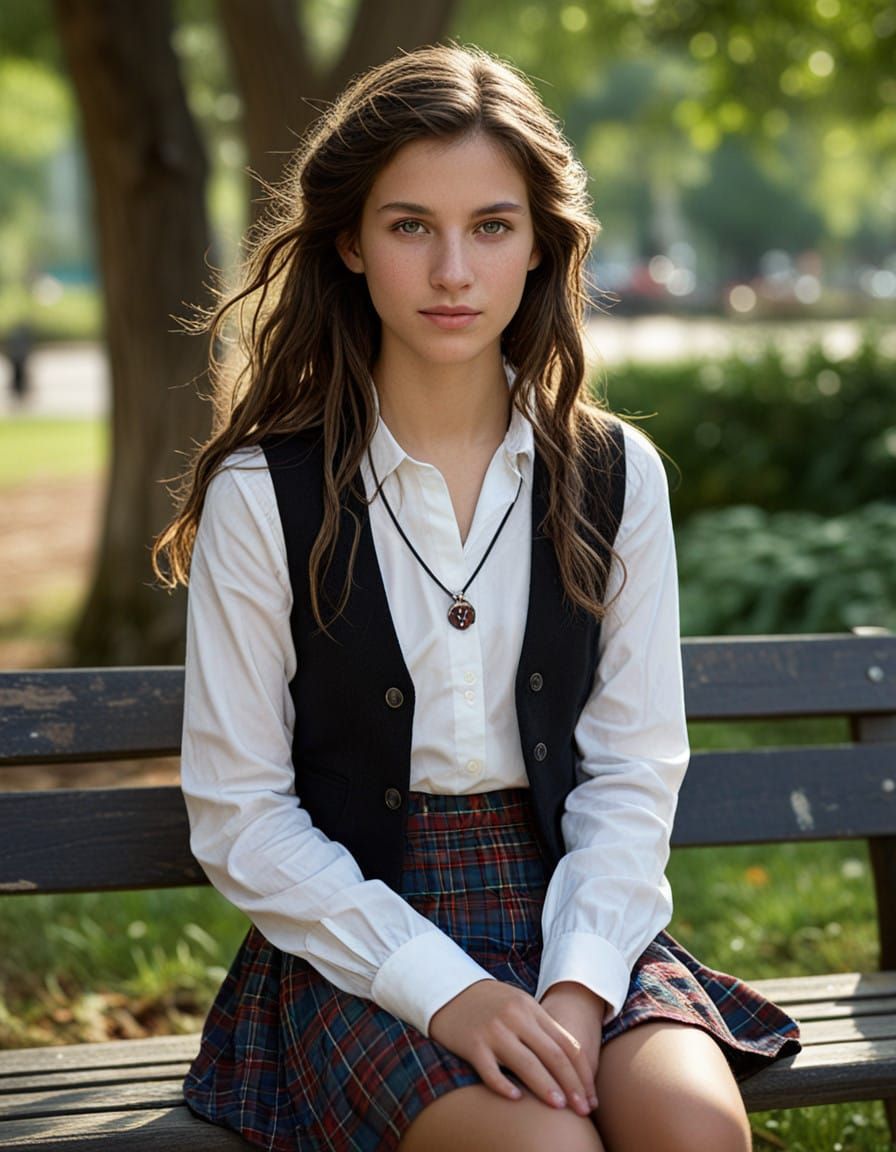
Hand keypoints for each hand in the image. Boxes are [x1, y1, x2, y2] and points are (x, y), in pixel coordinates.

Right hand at [428, 979, 596, 1115]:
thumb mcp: (520, 1006)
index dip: (582, 1073)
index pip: (567, 1043)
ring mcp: (493, 1031)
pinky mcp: (472, 1044)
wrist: (449, 989)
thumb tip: (574, 1062)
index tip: (590, 1096)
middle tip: (583, 1109)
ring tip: (560, 1107)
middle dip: (572, 1085)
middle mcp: (515, 1018)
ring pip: (526, 1064)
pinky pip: (490, 1070)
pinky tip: (515, 1099)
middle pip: (552, 1055)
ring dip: (546, 1087)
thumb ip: (542, 1028)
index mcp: (531, 1008)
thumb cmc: (491, 1004)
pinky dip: (504, 1086)